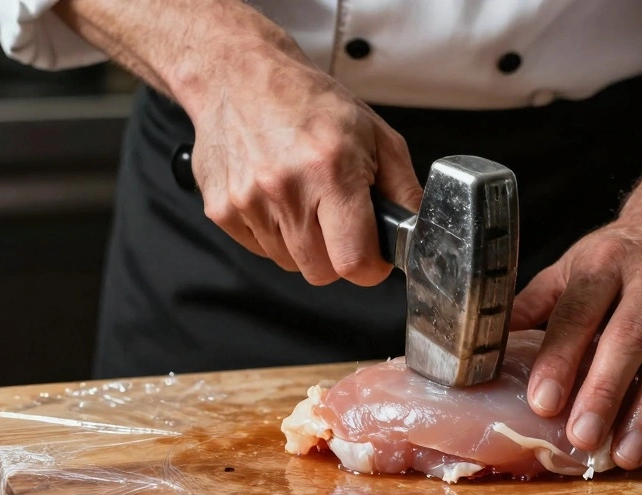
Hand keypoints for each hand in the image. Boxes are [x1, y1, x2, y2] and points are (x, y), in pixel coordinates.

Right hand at [53, 0, 422, 286]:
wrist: (239, 74)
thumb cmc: (308, 101)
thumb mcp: (376, 134)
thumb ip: (404, 190)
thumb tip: (420, 232)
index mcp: (332, 169)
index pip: (354, 261)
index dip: (370, 266)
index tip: (373, 254)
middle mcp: (287, 188)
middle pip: (322, 272)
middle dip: (338, 255)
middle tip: (339, 220)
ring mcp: (249, 202)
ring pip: (290, 264)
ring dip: (304, 243)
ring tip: (304, 198)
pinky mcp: (221, 210)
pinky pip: (261, 250)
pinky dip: (274, 234)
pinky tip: (277, 197)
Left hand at [510, 206, 641, 469]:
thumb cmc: (619, 256)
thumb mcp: (572, 266)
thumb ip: (534, 305)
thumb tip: (485, 345)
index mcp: (604, 262)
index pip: (578, 312)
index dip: (560, 358)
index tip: (542, 402)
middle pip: (627, 339)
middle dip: (605, 392)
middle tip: (583, 437)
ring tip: (625, 454)